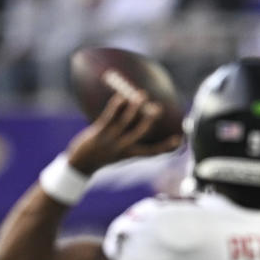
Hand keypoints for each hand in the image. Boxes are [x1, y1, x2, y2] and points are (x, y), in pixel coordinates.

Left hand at [66, 91, 181, 174]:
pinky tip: (121, 97)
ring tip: (142, 94)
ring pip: (126, 122)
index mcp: (131, 154)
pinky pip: (110, 117)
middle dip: (151, 120)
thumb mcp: (119, 151)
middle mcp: (123, 148)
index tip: (179, 139)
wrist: (81, 164)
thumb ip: (130, 140)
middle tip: (159, 108)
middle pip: (141, 133)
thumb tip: (141, 122)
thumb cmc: (102, 155)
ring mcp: (111, 140)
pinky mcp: (99, 133)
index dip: (166, 146)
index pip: (153, 152)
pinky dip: (116, 106)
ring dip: (135, 107)